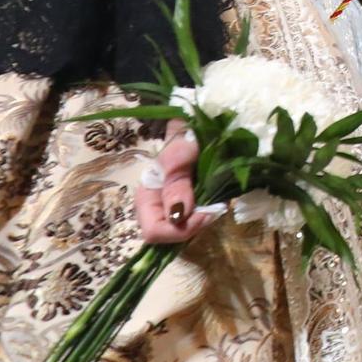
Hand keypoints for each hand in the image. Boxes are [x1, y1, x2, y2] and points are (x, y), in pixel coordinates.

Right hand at [134, 122, 217, 244]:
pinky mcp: (185, 207)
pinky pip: (192, 222)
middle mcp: (154, 208)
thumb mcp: (181, 155)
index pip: (154, 232)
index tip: (207, 213)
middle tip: (214, 207)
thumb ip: (177, 184)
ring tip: (215, 200)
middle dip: (192, 227)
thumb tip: (177, 217)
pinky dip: (205, 216)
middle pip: (168, 237)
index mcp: (146, 197)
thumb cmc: (185, 136)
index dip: (180, 230)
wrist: (197, 125)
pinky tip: (213, 201)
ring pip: (182, 232)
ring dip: (201, 221)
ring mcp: (170, 209)